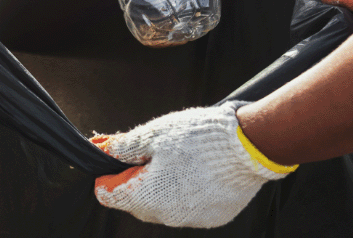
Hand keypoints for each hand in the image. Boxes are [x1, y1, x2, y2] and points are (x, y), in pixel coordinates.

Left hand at [92, 102, 294, 228]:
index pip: (109, 195)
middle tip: (142, 154)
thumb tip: (105, 149)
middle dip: (134, 180)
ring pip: (163, 205)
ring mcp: (191, 219)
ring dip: (160, 187)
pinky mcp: (212, 217)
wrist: (247, 147)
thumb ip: (124, 146)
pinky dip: (184, 192)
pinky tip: (193, 171)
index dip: (107, 175)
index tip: (111, 160)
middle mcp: (166, 216)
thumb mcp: (153, 134)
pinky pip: (187, 207)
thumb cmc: (198, 138)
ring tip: (173, 159)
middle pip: (136, 202)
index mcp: (146, 196)